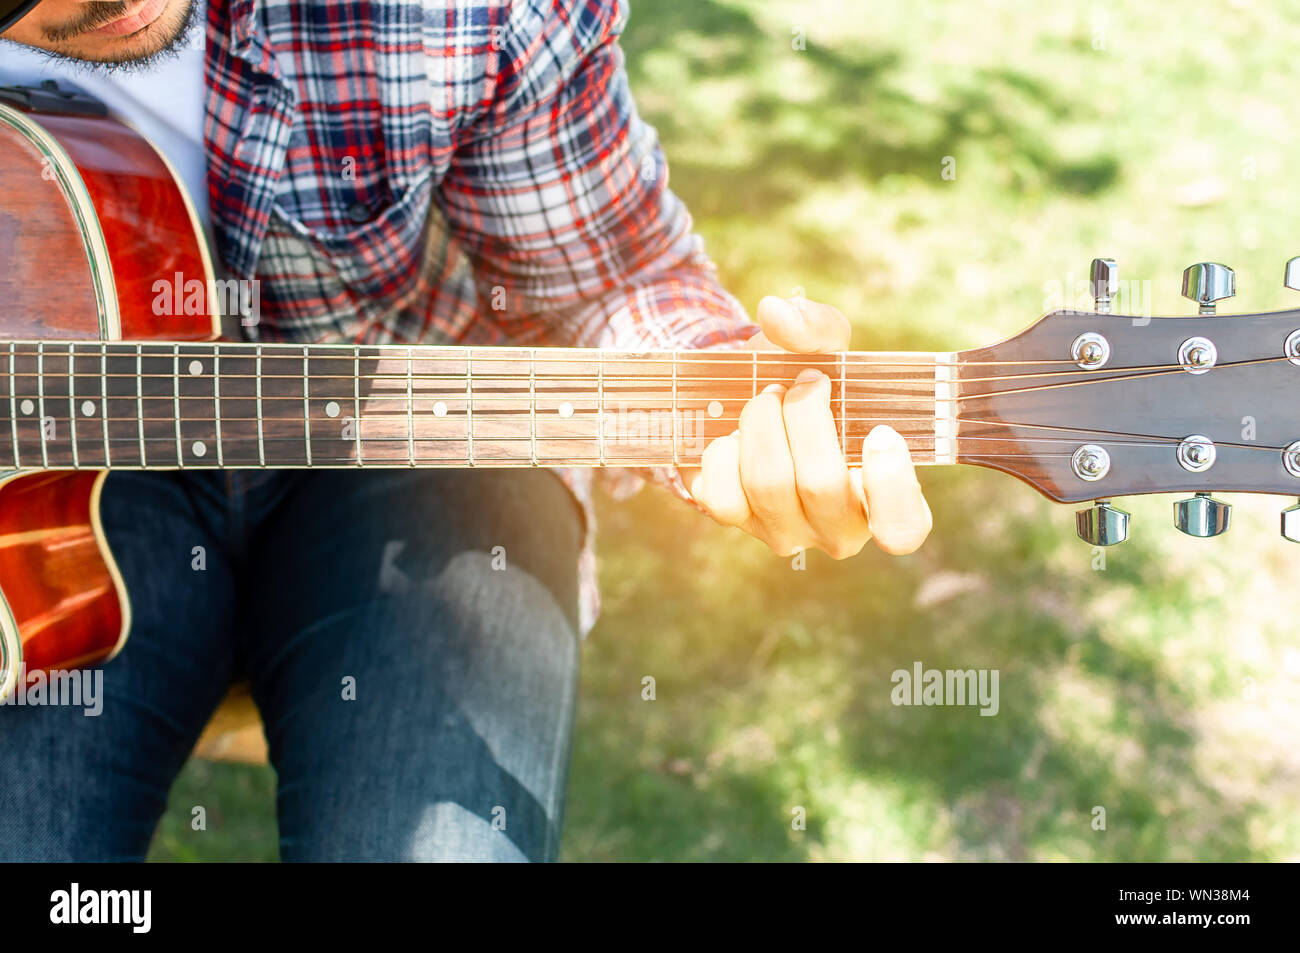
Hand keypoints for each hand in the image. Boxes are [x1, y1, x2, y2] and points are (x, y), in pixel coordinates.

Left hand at [684, 295, 932, 558]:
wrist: (744, 400)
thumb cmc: (804, 384)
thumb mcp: (824, 351)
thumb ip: (817, 327)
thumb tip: (780, 313)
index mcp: (881, 497)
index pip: (902, 529)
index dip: (892, 487)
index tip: (881, 433)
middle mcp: (836, 526)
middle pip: (821, 486)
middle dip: (805, 418)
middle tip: (801, 385)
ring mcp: (784, 530)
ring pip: (769, 485)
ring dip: (762, 423)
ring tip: (766, 397)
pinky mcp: (736, 522)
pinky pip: (723, 493)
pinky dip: (724, 450)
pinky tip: (734, 433)